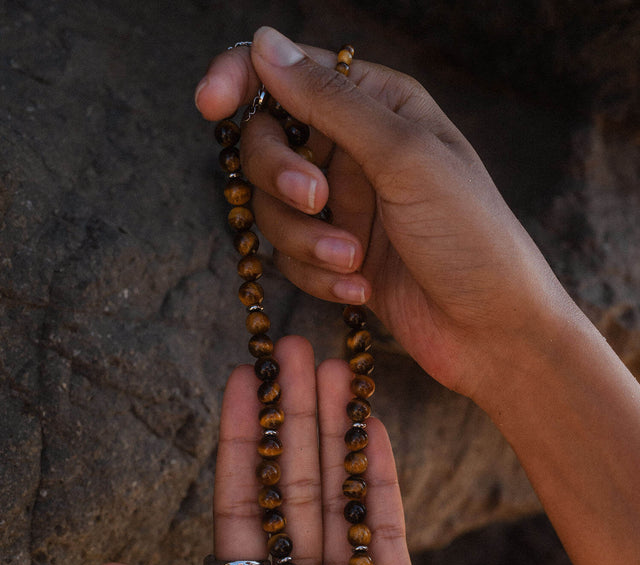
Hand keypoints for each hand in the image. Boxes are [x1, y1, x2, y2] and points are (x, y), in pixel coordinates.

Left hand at [92, 337, 501, 564]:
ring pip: (338, 493)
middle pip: (292, 486)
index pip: (241, 507)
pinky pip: (388, 521)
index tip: (244, 382)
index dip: (241, 443)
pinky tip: (373, 425)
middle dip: (292, 418)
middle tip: (294, 349)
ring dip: (335, 431)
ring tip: (335, 369)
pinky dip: (381, 472)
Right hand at [195, 27, 574, 403]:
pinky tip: (363, 291)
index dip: (241, 79)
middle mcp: (353, 150)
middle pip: (266, 144)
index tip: (210, 104)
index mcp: (377, 105)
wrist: (493, 330)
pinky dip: (319, 277)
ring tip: (353, 261)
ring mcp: (343, 207)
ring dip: (306, 240)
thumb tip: (264, 44)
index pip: (289, 73)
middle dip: (281, 177)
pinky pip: (291, 260)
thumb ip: (331, 102)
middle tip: (315, 199)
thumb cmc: (471, 234)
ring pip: (273, 210)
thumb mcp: (405, 156)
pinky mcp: (336, 258)